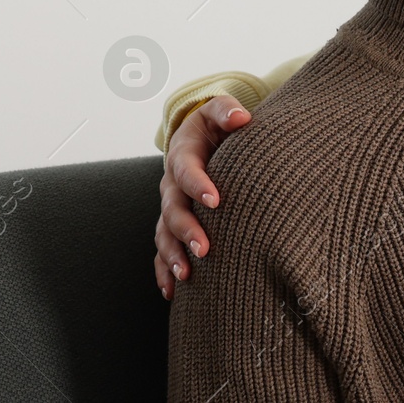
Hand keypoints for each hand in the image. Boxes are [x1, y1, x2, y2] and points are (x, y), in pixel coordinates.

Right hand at [153, 95, 250, 299]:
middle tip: (205, 248)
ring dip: (172, 255)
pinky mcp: (171, 224)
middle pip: (172, 209)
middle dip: (186, 229)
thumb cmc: (216, 125)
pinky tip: (171, 292)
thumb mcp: (219, 111)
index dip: (198, 185)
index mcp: (183, 155)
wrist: (200, 137)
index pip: (187, 170)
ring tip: (185, 275)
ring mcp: (169, 207)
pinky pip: (161, 250)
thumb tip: (242, 117)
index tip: (216, 201)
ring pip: (164, 234)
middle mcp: (171, 185)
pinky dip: (162, 271)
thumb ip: (227, 110)